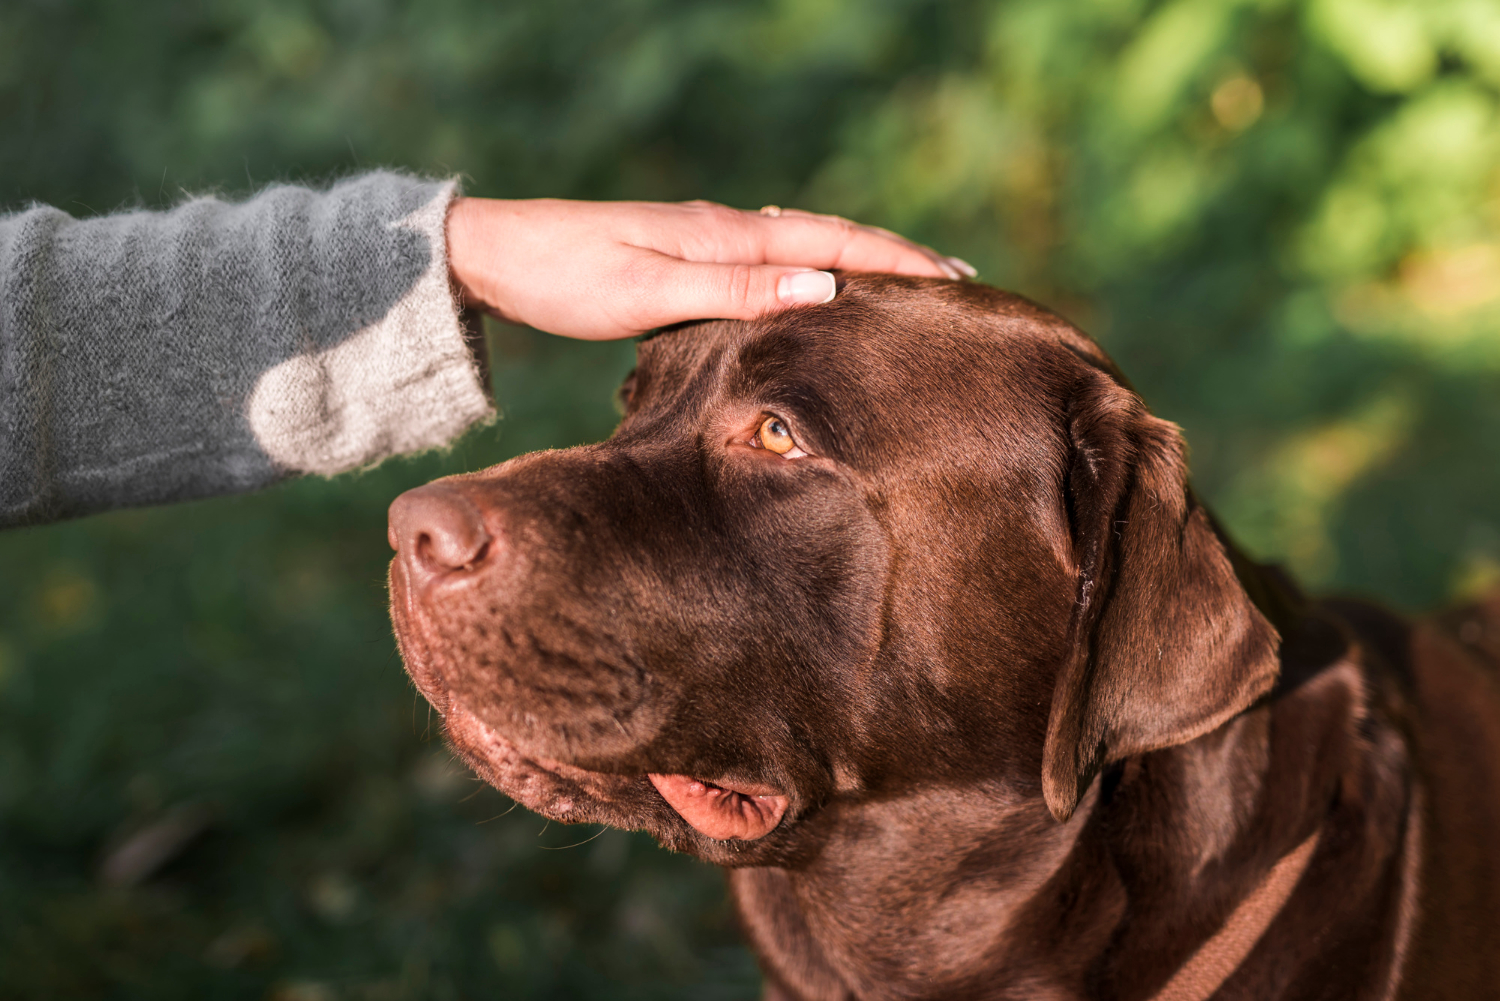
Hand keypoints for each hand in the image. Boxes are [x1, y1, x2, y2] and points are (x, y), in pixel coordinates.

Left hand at [445, 197, 974, 339]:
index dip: (895, 262)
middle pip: (829, 239)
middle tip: (954, 282)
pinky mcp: (684, 258)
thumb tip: (824, 288)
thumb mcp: (647, 290)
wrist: (495, 256)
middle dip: (893, 259)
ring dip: (858, 264)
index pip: (832, 243)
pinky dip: (813, 271)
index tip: (953, 282)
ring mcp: (705, 242)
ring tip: (905, 285)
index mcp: (725, 235)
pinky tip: (817, 286)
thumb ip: (734, 290)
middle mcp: (724, 231)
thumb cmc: (563, 278)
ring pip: (802, 249)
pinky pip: (771, 262)